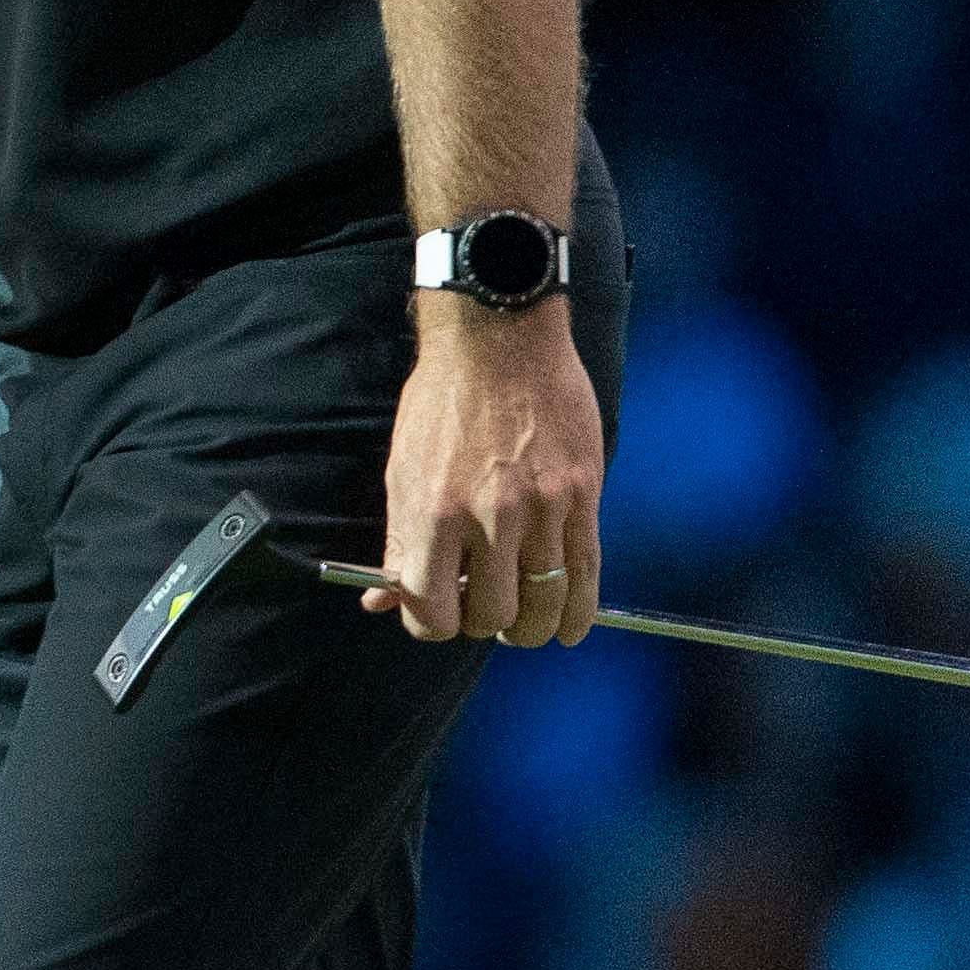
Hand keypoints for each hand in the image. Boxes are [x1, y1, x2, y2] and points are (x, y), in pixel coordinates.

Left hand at [358, 300, 602, 646]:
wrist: (499, 341)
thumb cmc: (442, 403)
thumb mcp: (402, 470)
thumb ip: (399, 542)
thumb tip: (382, 602)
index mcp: (432, 512)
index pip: (430, 608)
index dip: (432, 626)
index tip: (439, 618)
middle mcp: (488, 516)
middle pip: (492, 613)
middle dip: (483, 624)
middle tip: (483, 611)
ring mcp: (542, 507)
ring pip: (543, 603)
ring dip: (530, 626)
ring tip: (523, 624)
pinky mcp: (582, 495)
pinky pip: (588, 573)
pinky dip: (578, 612)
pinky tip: (571, 628)